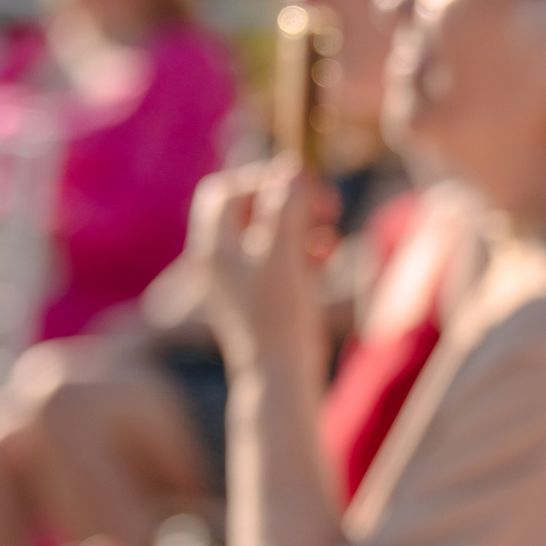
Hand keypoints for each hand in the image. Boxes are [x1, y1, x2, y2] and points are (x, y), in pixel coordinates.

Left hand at [190, 160, 333, 368]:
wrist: (281, 375)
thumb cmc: (277, 316)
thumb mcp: (282, 254)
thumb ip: (284, 208)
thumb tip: (291, 170)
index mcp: (213, 248)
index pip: (224, 191)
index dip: (260, 179)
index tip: (298, 184)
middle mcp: (222, 260)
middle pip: (248, 208)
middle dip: (287, 199)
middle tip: (324, 200)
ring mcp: (244, 279)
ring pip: (270, 230)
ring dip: (301, 221)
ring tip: (332, 223)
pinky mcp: (267, 295)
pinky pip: (284, 256)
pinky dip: (306, 247)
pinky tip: (330, 252)